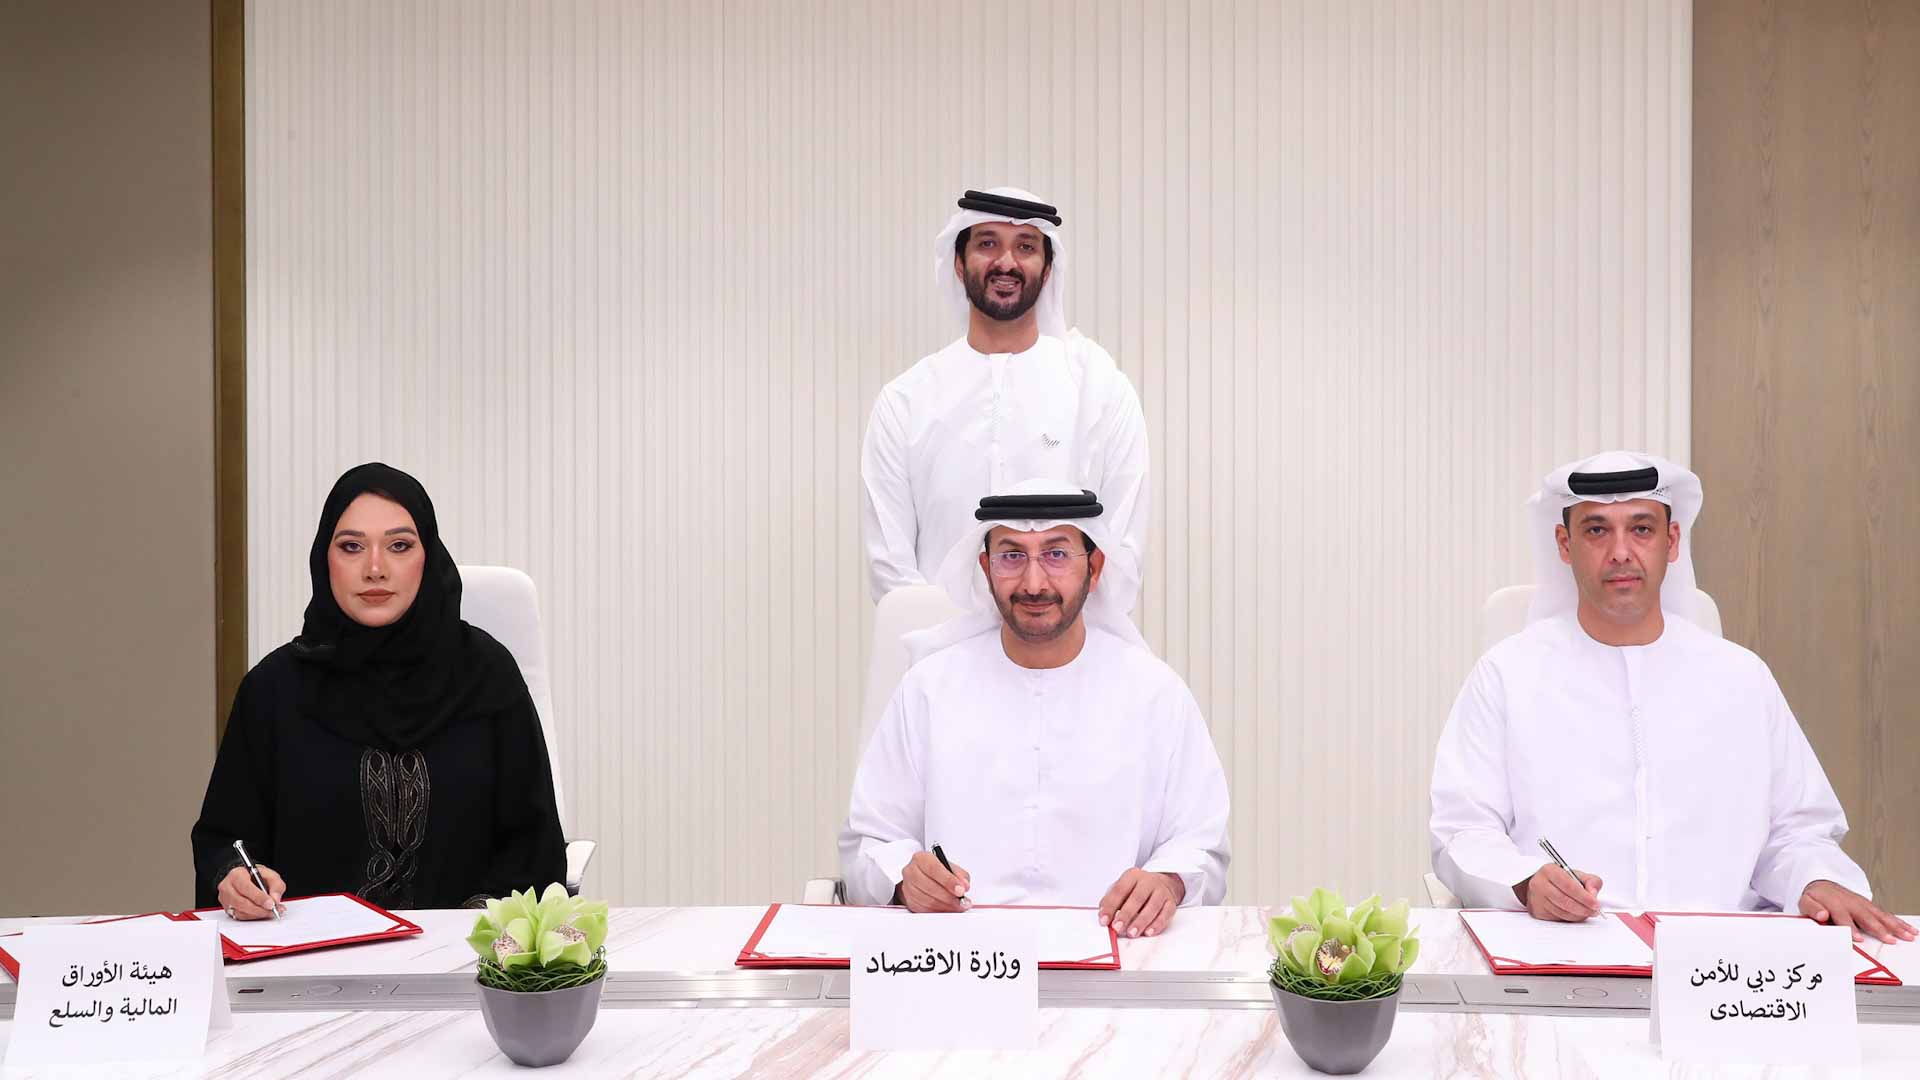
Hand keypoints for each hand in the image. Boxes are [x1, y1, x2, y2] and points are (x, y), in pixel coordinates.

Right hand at [217, 864, 284, 919]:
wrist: (246, 879)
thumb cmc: (256, 876)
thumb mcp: (270, 875)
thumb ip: (276, 886)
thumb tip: (275, 899)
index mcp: (236, 875)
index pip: (246, 888)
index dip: (259, 897)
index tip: (271, 904)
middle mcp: (227, 887)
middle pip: (241, 902)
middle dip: (259, 909)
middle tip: (272, 910)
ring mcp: (225, 900)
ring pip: (240, 912)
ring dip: (257, 914)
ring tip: (270, 912)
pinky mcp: (227, 909)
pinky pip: (240, 917)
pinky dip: (253, 917)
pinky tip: (263, 913)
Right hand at [893, 851, 970, 912]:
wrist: (922, 877)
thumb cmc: (936, 870)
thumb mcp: (950, 867)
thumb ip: (960, 875)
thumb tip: (964, 885)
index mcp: (921, 858)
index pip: (934, 869)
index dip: (948, 881)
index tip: (960, 890)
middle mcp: (911, 871)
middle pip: (930, 887)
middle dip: (949, 897)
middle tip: (962, 901)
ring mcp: (908, 887)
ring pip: (928, 901)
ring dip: (946, 906)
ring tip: (957, 906)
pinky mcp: (909, 900)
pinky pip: (925, 910)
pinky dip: (939, 911)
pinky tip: (947, 908)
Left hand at [1098, 869, 1184, 937]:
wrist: (1163, 883)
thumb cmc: (1137, 889)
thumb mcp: (1123, 889)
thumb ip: (1112, 901)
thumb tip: (1104, 917)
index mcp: (1132, 876)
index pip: (1119, 890)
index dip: (1110, 906)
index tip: (1103, 920)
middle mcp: (1148, 881)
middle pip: (1137, 898)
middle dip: (1126, 915)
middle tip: (1117, 928)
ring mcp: (1161, 891)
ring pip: (1152, 906)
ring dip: (1141, 921)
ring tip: (1132, 933)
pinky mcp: (1171, 902)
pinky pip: (1165, 914)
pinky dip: (1157, 924)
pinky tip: (1149, 932)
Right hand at [1515, 864, 1601, 921]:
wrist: (1540, 884)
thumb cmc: (1559, 879)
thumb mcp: (1576, 874)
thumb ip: (1590, 880)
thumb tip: (1593, 893)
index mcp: (1550, 871)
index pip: (1569, 886)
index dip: (1584, 897)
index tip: (1595, 903)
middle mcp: (1540, 884)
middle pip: (1565, 901)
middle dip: (1584, 908)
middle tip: (1594, 910)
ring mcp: (1537, 899)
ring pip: (1562, 912)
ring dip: (1578, 915)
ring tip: (1587, 912)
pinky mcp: (1537, 911)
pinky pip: (1558, 918)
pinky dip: (1570, 918)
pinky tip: (1576, 914)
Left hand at [1800, 880, 1916, 944]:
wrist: (1822, 884)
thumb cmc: (1815, 897)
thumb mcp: (1806, 901)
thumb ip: (1812, 909)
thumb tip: (1821, 915)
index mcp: (1835, 903)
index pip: (1844, 917)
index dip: (1851, 928)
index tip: (1858, 939)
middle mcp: (1852, 903)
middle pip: (1867, 917)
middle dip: (1880, 929)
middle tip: (1890, 940)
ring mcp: (1863, 904)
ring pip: (1880, 915)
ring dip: (1895, 926)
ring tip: (1907, 936)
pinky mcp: (1870, 906)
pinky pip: (1885, 914)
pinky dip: (1898, 922)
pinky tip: (1909, 929)